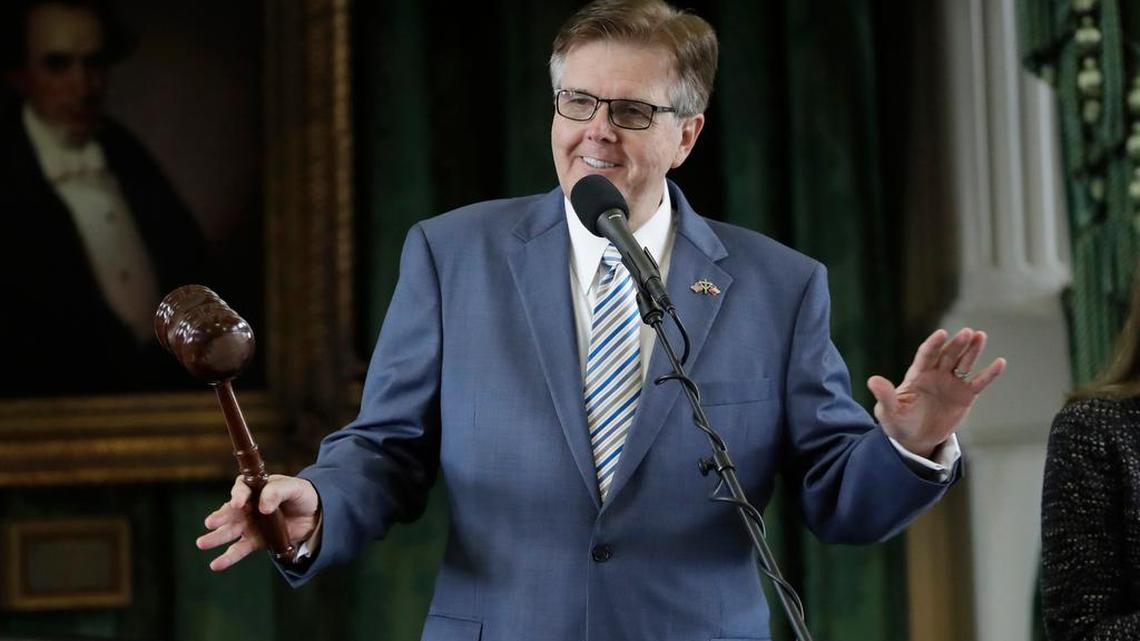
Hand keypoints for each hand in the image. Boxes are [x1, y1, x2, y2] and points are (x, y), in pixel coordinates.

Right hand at [196, 474, 319, 571]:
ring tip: (202, 543)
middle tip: (211, 523)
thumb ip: (277, 492)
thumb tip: (263, 507)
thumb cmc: (302, 496)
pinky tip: (216, 564)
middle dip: (221, 517)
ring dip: (217, 538)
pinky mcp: (257, 540)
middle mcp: (249, 506)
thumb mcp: (294, 488)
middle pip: (231, 511)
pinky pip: (240, 549)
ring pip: (231, 531)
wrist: (315, 515)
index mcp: (256, 488)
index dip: (238, 495)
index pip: (241, 488)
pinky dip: (228, 557)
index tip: (237, 503)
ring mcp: (251, 524)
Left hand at [867, 328, 1005, 457]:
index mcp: (916, 375)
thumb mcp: (888, 412)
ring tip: (981, 336)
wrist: (915, 439)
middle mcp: (935, 374)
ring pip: (963, 363)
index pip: (925, 355)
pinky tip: (1000, 362)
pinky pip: (978, 382)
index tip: (941, 334)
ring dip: (972, 351)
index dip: (933, 345)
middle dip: (957, 344)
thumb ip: (884, 396)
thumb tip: (872, 380)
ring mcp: (951, 383)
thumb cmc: (898, 423)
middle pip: (947, 355)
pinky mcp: (965, 395)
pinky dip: (989, 374)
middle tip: (968, 332)